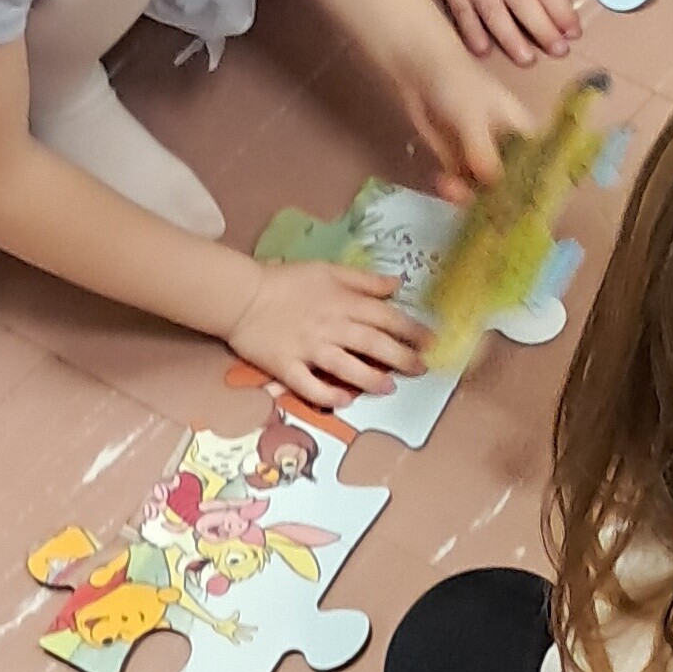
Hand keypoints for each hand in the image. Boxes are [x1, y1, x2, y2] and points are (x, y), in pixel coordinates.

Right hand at [230, 257, 429, 403]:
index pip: (386, 317)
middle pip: (374, 344)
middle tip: (421, 370)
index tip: (431, 342)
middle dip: (402, 358)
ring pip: (347, 368)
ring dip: (372, 380)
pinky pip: (310, 386)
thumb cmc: (286, 280)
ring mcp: (308, 349)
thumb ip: (364, 280)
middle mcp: (331, 327)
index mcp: (343, 302)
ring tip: (389, 389)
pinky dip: (328, 395)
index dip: (412, 330)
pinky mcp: (286, 367)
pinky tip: (344, 401)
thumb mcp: (328, 270)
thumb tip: (397, 283)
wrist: (241, 296)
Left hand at [404, 46, 540, 202]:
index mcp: (526, 134)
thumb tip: (493, 185)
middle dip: (501, 201)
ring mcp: (484, 158)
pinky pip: (464, 185)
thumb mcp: (474, 117)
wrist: (419, 71)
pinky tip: (443, 183)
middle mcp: (510, 150)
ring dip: (472, 196)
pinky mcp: (460, 162)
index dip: (542, 190)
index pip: (544, 167)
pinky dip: (455, 190)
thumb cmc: (458, 83)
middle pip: (516, 186)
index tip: (531, 209)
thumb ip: (484, 150)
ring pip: (487, 190)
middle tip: (483, 211)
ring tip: (451, 188)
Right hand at [417, 0, 582, 63]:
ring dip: (514, 43)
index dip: (564, 15)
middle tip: (560, 52)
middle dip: (546, 34)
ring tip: (528, 60)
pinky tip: (484, 51)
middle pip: (528, 10)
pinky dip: (473, 35)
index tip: (574, 32)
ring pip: (497, 19)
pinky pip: (463, 16)